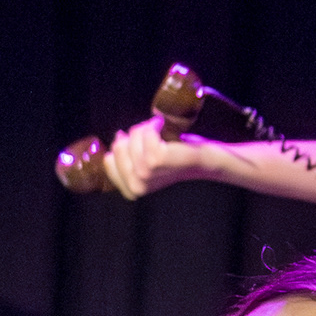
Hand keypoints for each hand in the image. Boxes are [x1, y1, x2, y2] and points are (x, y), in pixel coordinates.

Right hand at [95, 117, 215, 201]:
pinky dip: (153, 124)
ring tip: (160, 130)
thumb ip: (130, 155)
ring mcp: (145, 176)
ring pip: (131, 139)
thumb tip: (117, 137)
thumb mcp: (149, 159)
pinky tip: (162, 125)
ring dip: (145, 128)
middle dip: (134, 134)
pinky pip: (143, 134)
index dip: (125, 144)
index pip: (109, 160)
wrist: (206, 160)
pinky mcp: (155, 161)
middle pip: (118, 147)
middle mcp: (135, 187)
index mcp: (131, 190)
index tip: (145, 143)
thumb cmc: (178, 157)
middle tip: (155, 134)